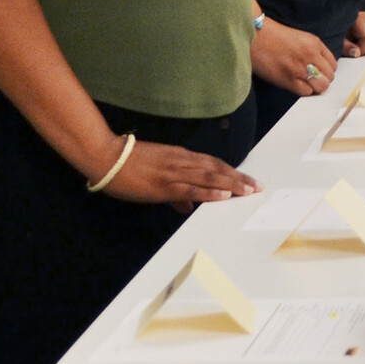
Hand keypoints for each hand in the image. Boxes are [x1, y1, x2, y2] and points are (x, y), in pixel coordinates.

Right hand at [103, 139, 260, 214]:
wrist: (107, 157)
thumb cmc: (128, 164)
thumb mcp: (156, 172)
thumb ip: (174, 191)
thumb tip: (187, 207)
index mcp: (181, 156)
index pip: (213, 163)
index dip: (232, 171)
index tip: (247, 179)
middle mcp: (182, 161)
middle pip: (217, 169)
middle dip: (239, 178)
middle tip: (257, 186)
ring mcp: (174, 172)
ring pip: (209, 177)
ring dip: (231, 185)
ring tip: (248, 191)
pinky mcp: (164, 184)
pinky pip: (191, 188)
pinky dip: (209, 192)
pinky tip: (223, 196)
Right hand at [251, 17, 336, 95]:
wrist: (255, 37)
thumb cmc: (274, 37)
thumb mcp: (301, 38)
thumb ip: (313, 50)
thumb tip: (320, 67)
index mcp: (315, 44)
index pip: (333, 64)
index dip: (327, 71)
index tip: (321, 73)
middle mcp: (311, 55)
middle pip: (329, 76)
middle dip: (323, 80)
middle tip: (314, 80)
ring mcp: (300, 68)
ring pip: (321, 86)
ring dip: (316, 87)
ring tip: (306, 84)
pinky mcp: (288, 80)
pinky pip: (306, 92)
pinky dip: (304, 91)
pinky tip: (297, 85)